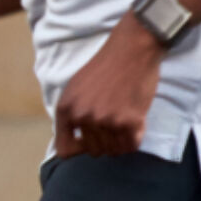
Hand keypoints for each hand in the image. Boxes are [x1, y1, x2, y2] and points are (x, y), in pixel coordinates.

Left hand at [52, 17, 164, 157]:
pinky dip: (134, 138)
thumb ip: (70, 114)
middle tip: (114, 123)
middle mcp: (82, 117)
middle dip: (104, 141)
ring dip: (120, 140)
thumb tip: (68, 144)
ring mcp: (105, 121)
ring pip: (113, 151)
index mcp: (66, 109)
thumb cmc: (105, 66)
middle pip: (93, 151)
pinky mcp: (129, 122)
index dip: (78, 149)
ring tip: (124, 120)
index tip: (89, 142)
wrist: (132, 49)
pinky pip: (131, 146)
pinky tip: (135, 123)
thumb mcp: (75, 88)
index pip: (65, 150)